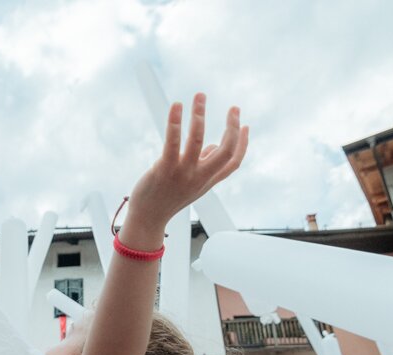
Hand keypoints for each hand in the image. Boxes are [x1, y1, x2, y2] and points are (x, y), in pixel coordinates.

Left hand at [124, 94, 248, 236]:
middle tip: (234, 108)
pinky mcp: (165, 169)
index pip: (233, 162)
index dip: (243, 143)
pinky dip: (175, 122)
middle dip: (232, 127)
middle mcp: (199, 177)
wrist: (147, 219)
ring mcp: (183, 174)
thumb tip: (214, 145)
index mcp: (208, 181)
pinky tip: (177, 106)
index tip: (245, 124)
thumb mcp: (192, 185)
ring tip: (200, 96)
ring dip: (200, 115)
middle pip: (225, 151)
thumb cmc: (168, 198)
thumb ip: (205, 165)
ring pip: (198, 140)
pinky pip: (173, 142)